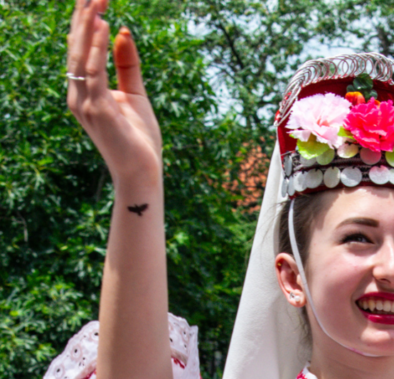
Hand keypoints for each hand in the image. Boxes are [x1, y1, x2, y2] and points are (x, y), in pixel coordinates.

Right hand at [67, 0, 162, 187]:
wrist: (143, 174)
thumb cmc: (140, 140)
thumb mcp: (135, 95)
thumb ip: (126, 65)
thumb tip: (122, 31)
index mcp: (84, 91)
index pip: (80, 48)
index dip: (86, 20)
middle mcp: (78, 95)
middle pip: (77, 46)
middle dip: (85, 15)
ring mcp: (85, 103)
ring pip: (82, 55)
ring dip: (89, 24)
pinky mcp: (98, 110)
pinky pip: (94, 72)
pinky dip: (98, 48)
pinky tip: (104, 26)